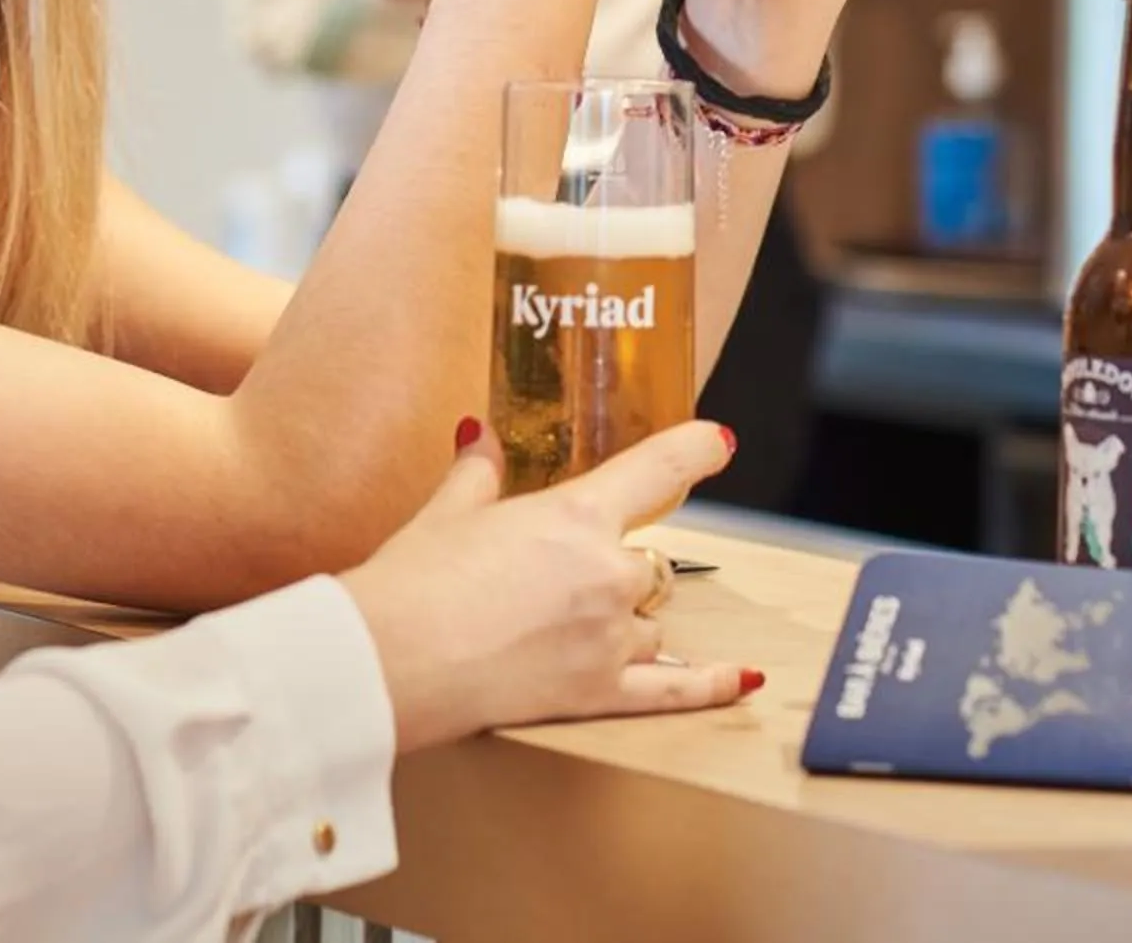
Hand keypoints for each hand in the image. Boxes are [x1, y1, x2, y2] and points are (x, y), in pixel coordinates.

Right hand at [338, 420, 754, 752]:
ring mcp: (609, 638)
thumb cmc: (412, 585)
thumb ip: (478, 473)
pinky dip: (709, 684)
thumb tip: (479, 436)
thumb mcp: (447, 514)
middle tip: (569, 575)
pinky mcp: (598, 694)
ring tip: (570, 625)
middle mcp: (607, 575)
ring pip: (652, 621)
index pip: (658, 469)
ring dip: (627, 619)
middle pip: (650, 563)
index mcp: (575, 517)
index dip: (694, 450)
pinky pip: (673, 689)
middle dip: (620, 566)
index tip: (717, 443)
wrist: (389, 662)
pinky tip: (741, 678)